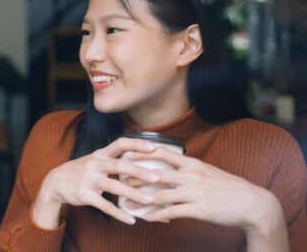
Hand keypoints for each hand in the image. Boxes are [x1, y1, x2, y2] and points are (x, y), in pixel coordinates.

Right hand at [33, 137, 160, 227]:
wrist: (55, 181)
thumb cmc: (81, 170)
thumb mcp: (95, 159)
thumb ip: (113, 158)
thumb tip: (139, 157)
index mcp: (100, 154)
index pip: (120, 144)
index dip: (137, 144)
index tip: (155, 147)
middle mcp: (95, 165)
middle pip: (119, 165)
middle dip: (139, 171)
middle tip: (157, 177)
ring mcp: (89, 180)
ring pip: (113, 186)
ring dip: (133, 193)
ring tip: (149, 200)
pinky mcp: (84, 195)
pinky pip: (104, 205)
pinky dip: (118, 213)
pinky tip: (131, 220)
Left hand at [126, 147, 287, 249]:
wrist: (253, 204)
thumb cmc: (229, 188)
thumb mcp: (208, 172)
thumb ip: (189, 169)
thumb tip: (172, 167)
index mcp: (193, 164)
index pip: (163, 153)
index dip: (143, 152)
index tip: (126, 152)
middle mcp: (191, 175)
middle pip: (156, 174)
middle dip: (135, 176)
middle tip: (119, 178)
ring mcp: (195, 192)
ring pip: (161, 194)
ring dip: (141, 199)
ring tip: (127, 202)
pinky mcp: (199, 209)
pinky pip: (173, 212)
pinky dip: (158, 214)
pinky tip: (147, 218)